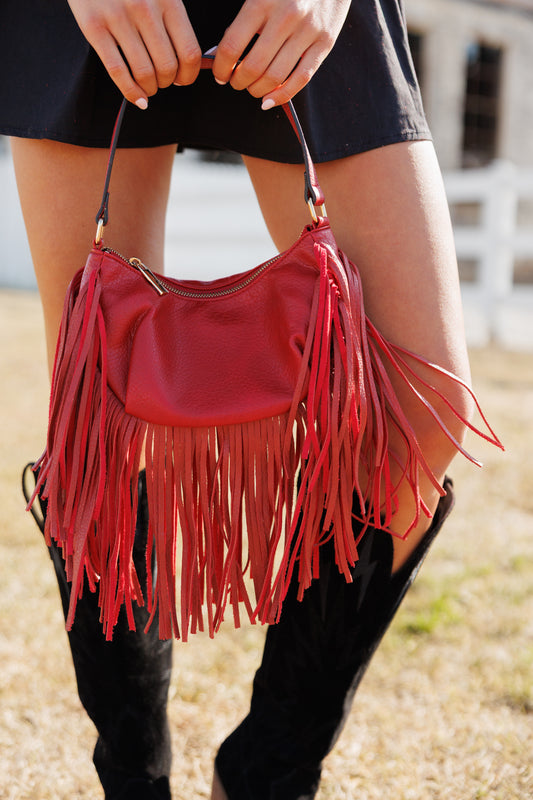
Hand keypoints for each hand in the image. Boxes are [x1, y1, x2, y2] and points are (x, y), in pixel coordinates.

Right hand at [67, 0, 201, 107]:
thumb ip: (174, 20)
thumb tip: (191, 62)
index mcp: (168, 0)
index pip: (189, 53)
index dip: (188, 75)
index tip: (182, 79)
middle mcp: (145, 9)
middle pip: (167, 67)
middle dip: (167, 83)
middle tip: (161, 82)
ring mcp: (118, 18)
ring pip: (144, 73)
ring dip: (149, 89)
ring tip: (148, 87)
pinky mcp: (94, 27)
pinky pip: (117, 71)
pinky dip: (130, 92)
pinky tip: (137, 98)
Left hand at [212, 0, 350, 107]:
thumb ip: (242, 20)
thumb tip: (220, 52)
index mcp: (262, 1)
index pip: (232, 46)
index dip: (221, 68)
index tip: (220, 74)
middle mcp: (285, 16)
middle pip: (253, 67)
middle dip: (239, 82)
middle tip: (236, 82)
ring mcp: (307, 31)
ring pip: (275, 76)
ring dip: (258, 90)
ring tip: (252, 88)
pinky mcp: (325, 42)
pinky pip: (301, 79)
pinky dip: (282, 95)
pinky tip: (269, 100)